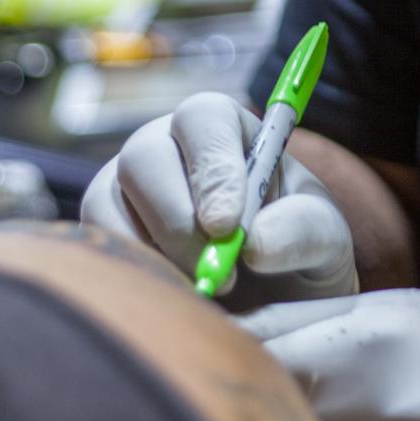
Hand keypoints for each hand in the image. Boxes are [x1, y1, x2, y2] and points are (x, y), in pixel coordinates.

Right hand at [80, 92, 356, 307]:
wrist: (273, 300)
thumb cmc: (298, 251)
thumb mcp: (324, 238)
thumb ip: (303, 230)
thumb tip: (254, 244)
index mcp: (223, 128)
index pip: (204, 119)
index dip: (211, 167)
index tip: (226, 226)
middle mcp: (165, 146)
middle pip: (144, 157)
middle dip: (177, 219)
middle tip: (218, 275)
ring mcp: (125, 187)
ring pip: (107, 201)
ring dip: (154, 253)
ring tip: (204, 293)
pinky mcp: (101, 231)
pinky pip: (94, 246)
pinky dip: (132, 276)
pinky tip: (174, 299)